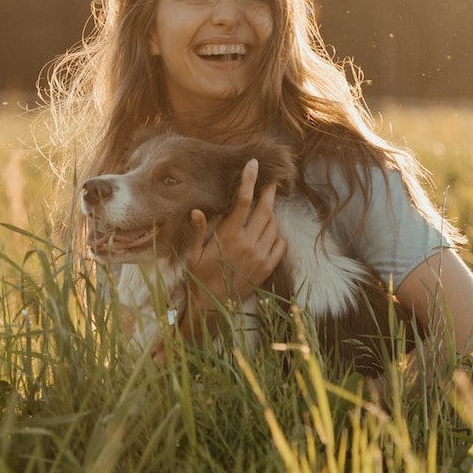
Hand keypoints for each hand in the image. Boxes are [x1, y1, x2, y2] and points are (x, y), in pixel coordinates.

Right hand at [176, 158, 286, 340]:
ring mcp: (260, 256)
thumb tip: (196, 210)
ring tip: (266, 208)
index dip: (249, 180)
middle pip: (264, 209)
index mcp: (227, 236)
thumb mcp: (192, 253)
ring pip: (274, 225)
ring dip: (271, 214)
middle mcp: (247, 244)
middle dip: (268, 192)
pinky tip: (269, 232)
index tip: (254, 164)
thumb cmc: (197, 277)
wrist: (211, 307)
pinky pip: (280, 244)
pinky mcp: (267, 268)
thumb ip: (197, 231)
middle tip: (270, 182)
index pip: (243, 201)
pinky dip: (277, 234)